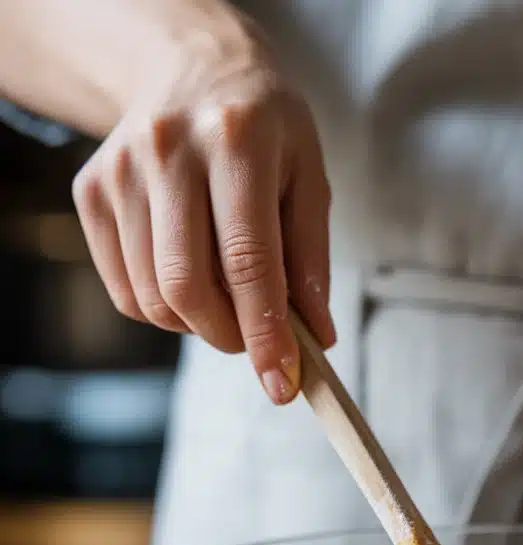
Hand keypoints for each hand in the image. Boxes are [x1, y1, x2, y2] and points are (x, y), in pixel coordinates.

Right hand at [72, 26, 333, 402]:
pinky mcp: (91, 192)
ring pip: (153, 297)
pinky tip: (192, 280)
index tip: (283, 382)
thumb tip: (315, 339)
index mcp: (237, 142)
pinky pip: (126, 291)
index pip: (249, 262)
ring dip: (199, 326)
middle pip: (187, 286)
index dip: (265, 332)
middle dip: (230, 337)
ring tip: (230, 301)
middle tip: (258, 344)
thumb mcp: (308, 179)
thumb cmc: (265, 131)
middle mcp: (169, 151)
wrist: (190, 68)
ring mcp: (120, 171)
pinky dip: (164, 311)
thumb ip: (312, 261)